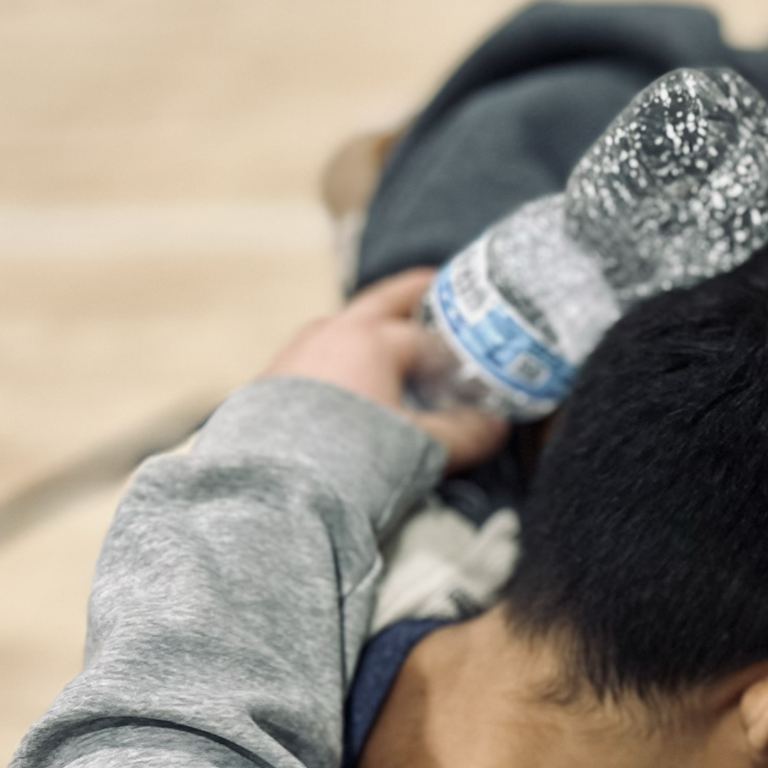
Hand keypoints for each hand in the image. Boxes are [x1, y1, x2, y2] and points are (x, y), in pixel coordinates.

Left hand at [259, 270, 507, 466]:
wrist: (277, 485)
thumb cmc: (354, 455)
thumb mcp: (423, 445)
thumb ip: (465, 432)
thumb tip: (495, 425)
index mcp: (372, 340)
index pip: (427, 338)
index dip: (456, 353)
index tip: (472, 364)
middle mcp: (332, 334)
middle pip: (381, 303)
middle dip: (411, 293)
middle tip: (434, 282)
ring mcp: (297, 353)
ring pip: (343, 328)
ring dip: (370, 329)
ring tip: (390, 341)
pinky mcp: (272, 381)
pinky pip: (318, 357)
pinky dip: (342, 360)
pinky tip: (349, 384)